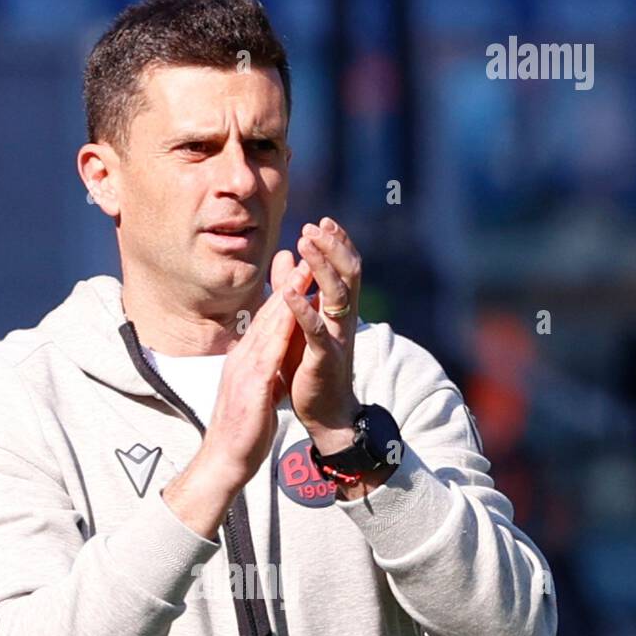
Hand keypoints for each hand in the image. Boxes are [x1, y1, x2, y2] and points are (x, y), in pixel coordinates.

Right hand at [198, 256, 312, 490]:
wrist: (224, 460)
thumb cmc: (242, 433)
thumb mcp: (257, 397)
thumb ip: (264, 377)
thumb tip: (272, 367)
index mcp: (245, 361)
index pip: (266, 323)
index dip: (284, 296)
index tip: (299, 272)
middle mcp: (242, 358)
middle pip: (267, 315)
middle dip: (288, 284)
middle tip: (305, 254)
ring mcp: (244, 370)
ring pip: (268, 326)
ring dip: (287, 296)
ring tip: (305, 269)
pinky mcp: (251, 386)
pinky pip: (269, 352)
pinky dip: (282, 329)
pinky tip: (295, 312)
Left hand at [281, 216, 361, 444]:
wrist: (325, 413)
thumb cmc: (311, 367)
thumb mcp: (301, 321)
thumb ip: (294, 287)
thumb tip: (287, 253)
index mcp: (341, 310)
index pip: (346, 268)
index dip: (338, 243)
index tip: (323, 222)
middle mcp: (345, 320)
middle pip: (349, 273)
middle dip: (333, 247)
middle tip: (314, 226)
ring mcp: (338, 338)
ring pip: (337, 294)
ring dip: (320, 267)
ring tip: (304, 243)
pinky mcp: (324, 358)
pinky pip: (317, 330)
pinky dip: (303, 309)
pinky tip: (289, 293)